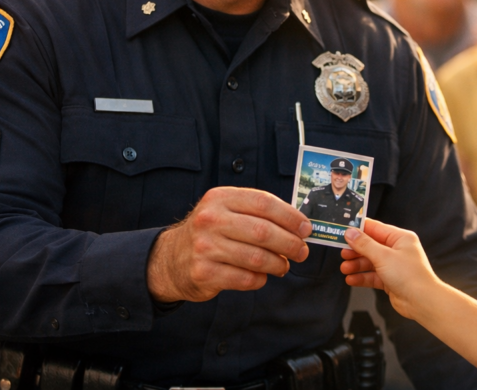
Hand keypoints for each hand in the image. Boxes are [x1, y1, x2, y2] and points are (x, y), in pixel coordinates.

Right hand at [147, 187, 311, 302]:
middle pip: (263, 232)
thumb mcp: (226, 210)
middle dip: (290, 243)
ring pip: (257, 258)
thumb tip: (299, 225)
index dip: (290, 217)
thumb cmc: (210, 232)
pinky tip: (262, 276)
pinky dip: (260, 279)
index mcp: (220, 198)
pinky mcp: (204, 272)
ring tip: (283, 266)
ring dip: (278, 264)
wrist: (171, 258)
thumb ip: (258, 213)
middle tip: (302, 251)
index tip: (306, 228)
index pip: (264, 203)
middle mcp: (210, 219)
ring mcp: (205, 247)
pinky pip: (245, 278)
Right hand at [340, 219, 439, 319]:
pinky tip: (351, 279)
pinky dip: (362, 277)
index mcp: (400, 238)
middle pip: (371, 246)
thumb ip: (365, 244)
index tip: (343, 230)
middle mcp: (397, 250)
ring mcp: (394, 265)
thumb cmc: (410, 276)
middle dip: (355, 250)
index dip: (359, 229)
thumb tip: (351, 233)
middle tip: (342, 252)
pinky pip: (372, 275)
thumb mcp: (383, 256)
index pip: (375, 228)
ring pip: (370, 262)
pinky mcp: (390, 280)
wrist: (422, 302)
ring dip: (356, 265)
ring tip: (344, 268)